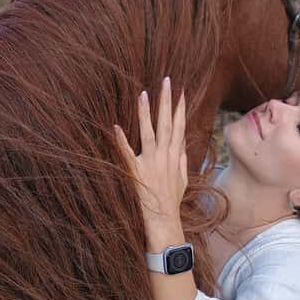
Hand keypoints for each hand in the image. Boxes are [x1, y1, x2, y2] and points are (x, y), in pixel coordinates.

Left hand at [114, 76, 187, 229]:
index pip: (180, 126)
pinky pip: (127, 154)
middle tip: (167, 81)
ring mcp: (151, 162)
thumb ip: (182, 159)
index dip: (180, 108)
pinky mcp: (136, 171)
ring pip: (149, 133)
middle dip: (167, 102)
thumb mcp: (182, 178)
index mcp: (175, 155)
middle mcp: (164, 155)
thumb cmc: (172, 200)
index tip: (181, 92)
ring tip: (144, 94)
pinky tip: (116, 127)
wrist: (163, 218)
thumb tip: (182, 144)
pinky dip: (121, 141)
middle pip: (167, 123)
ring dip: (147, 113)